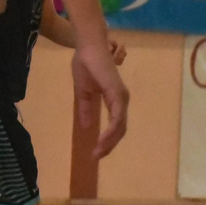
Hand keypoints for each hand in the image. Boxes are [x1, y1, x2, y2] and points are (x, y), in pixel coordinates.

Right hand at [73, 43, 128, 158]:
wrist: (88, 48)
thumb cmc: (86, 66)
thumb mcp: (83, 92)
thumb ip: (87, 109)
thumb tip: (87, 127)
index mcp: (115, 100)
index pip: (116, 125)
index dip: (107, 140)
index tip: (96, 152)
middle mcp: (121, 100)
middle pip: (120, 129)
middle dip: (108, 145)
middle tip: (96, 157)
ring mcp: (121, 97)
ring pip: (120, 126)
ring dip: (109, 141)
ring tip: (98, 152)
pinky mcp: (117, 93)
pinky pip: (117, 116)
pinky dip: (111, 130)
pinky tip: (102, 139)